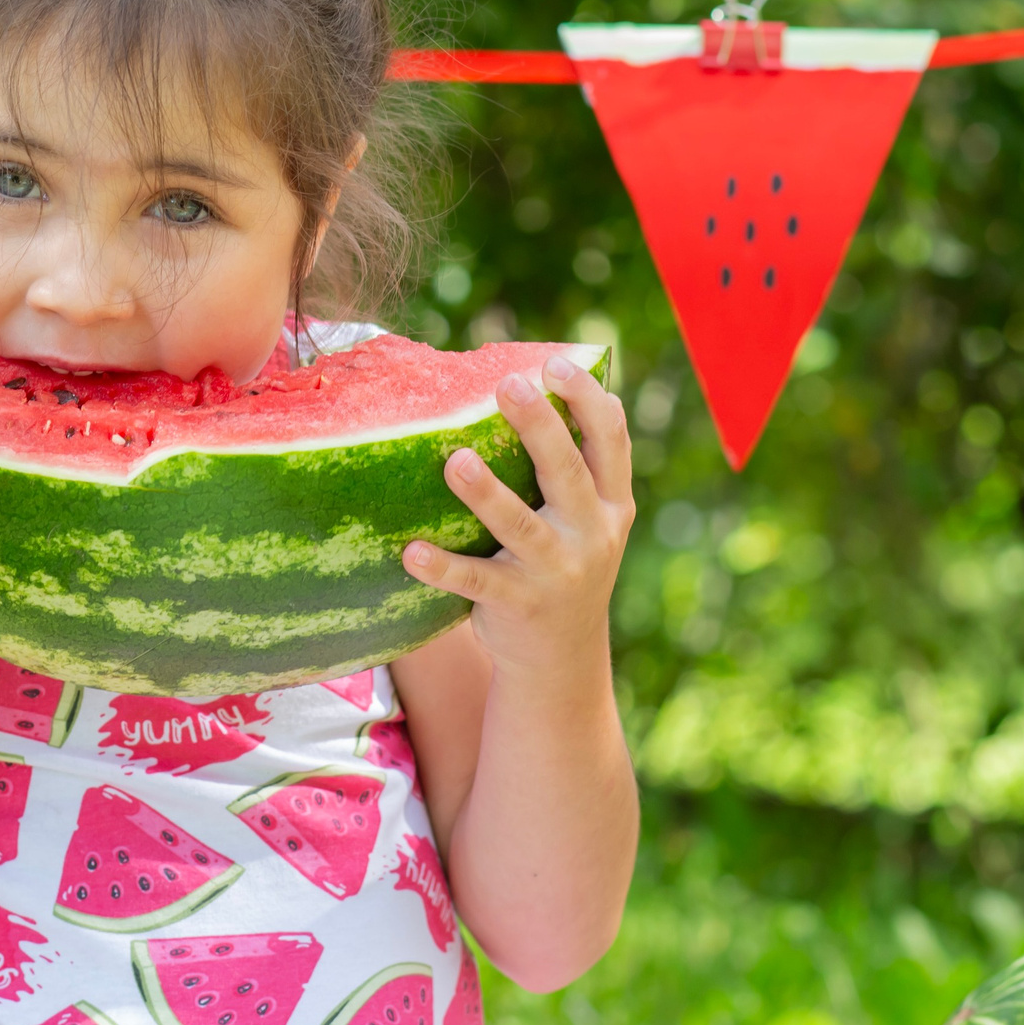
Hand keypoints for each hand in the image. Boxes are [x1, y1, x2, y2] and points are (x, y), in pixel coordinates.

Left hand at [402, 354, 633, 670]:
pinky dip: (443, 567)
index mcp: (611, 503)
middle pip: (568, 472)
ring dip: (487, 494)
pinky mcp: (519, 605)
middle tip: (508, 385)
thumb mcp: (588, 518)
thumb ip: (575, 468)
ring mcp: (557, 572)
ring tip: (456, 461)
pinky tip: (411, 551)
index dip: (588, 399)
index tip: (555, 364)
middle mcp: (592, 534)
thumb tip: (532, 384)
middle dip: (541, 426)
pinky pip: (476, 582)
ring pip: (520, 527)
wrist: (563, 660)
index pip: (611, 440)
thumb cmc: (562, 563)